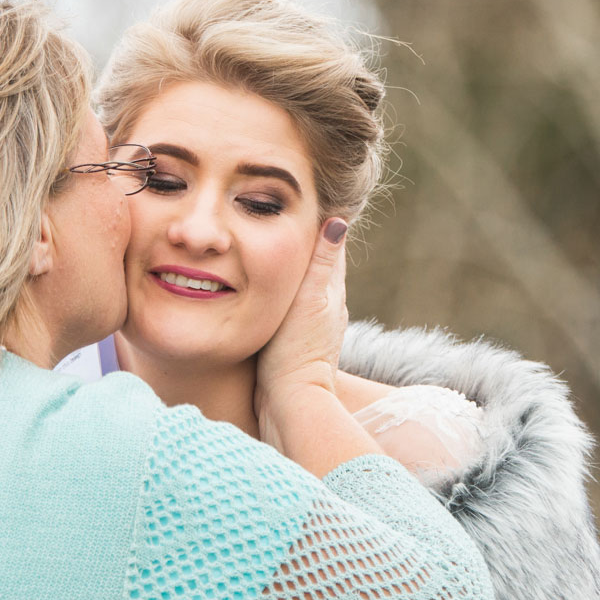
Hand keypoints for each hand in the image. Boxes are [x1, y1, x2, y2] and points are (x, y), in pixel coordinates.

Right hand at [254, 218, 350, 438]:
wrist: (289, 402)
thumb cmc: (296, 350)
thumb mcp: (309, 300)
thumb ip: (321, 262)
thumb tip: (340, 219)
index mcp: (331, 290)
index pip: (329, 244)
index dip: (317, 220)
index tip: (302, 196)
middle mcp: (325, 305)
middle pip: (314, 263)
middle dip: (301, 240)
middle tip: (279, 213)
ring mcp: (309, 323)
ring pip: (299, 284)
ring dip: (286, 265)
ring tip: (266, 243)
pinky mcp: (291, 340)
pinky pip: (285, 304)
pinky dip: (275, 289)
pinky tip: (259, 287)